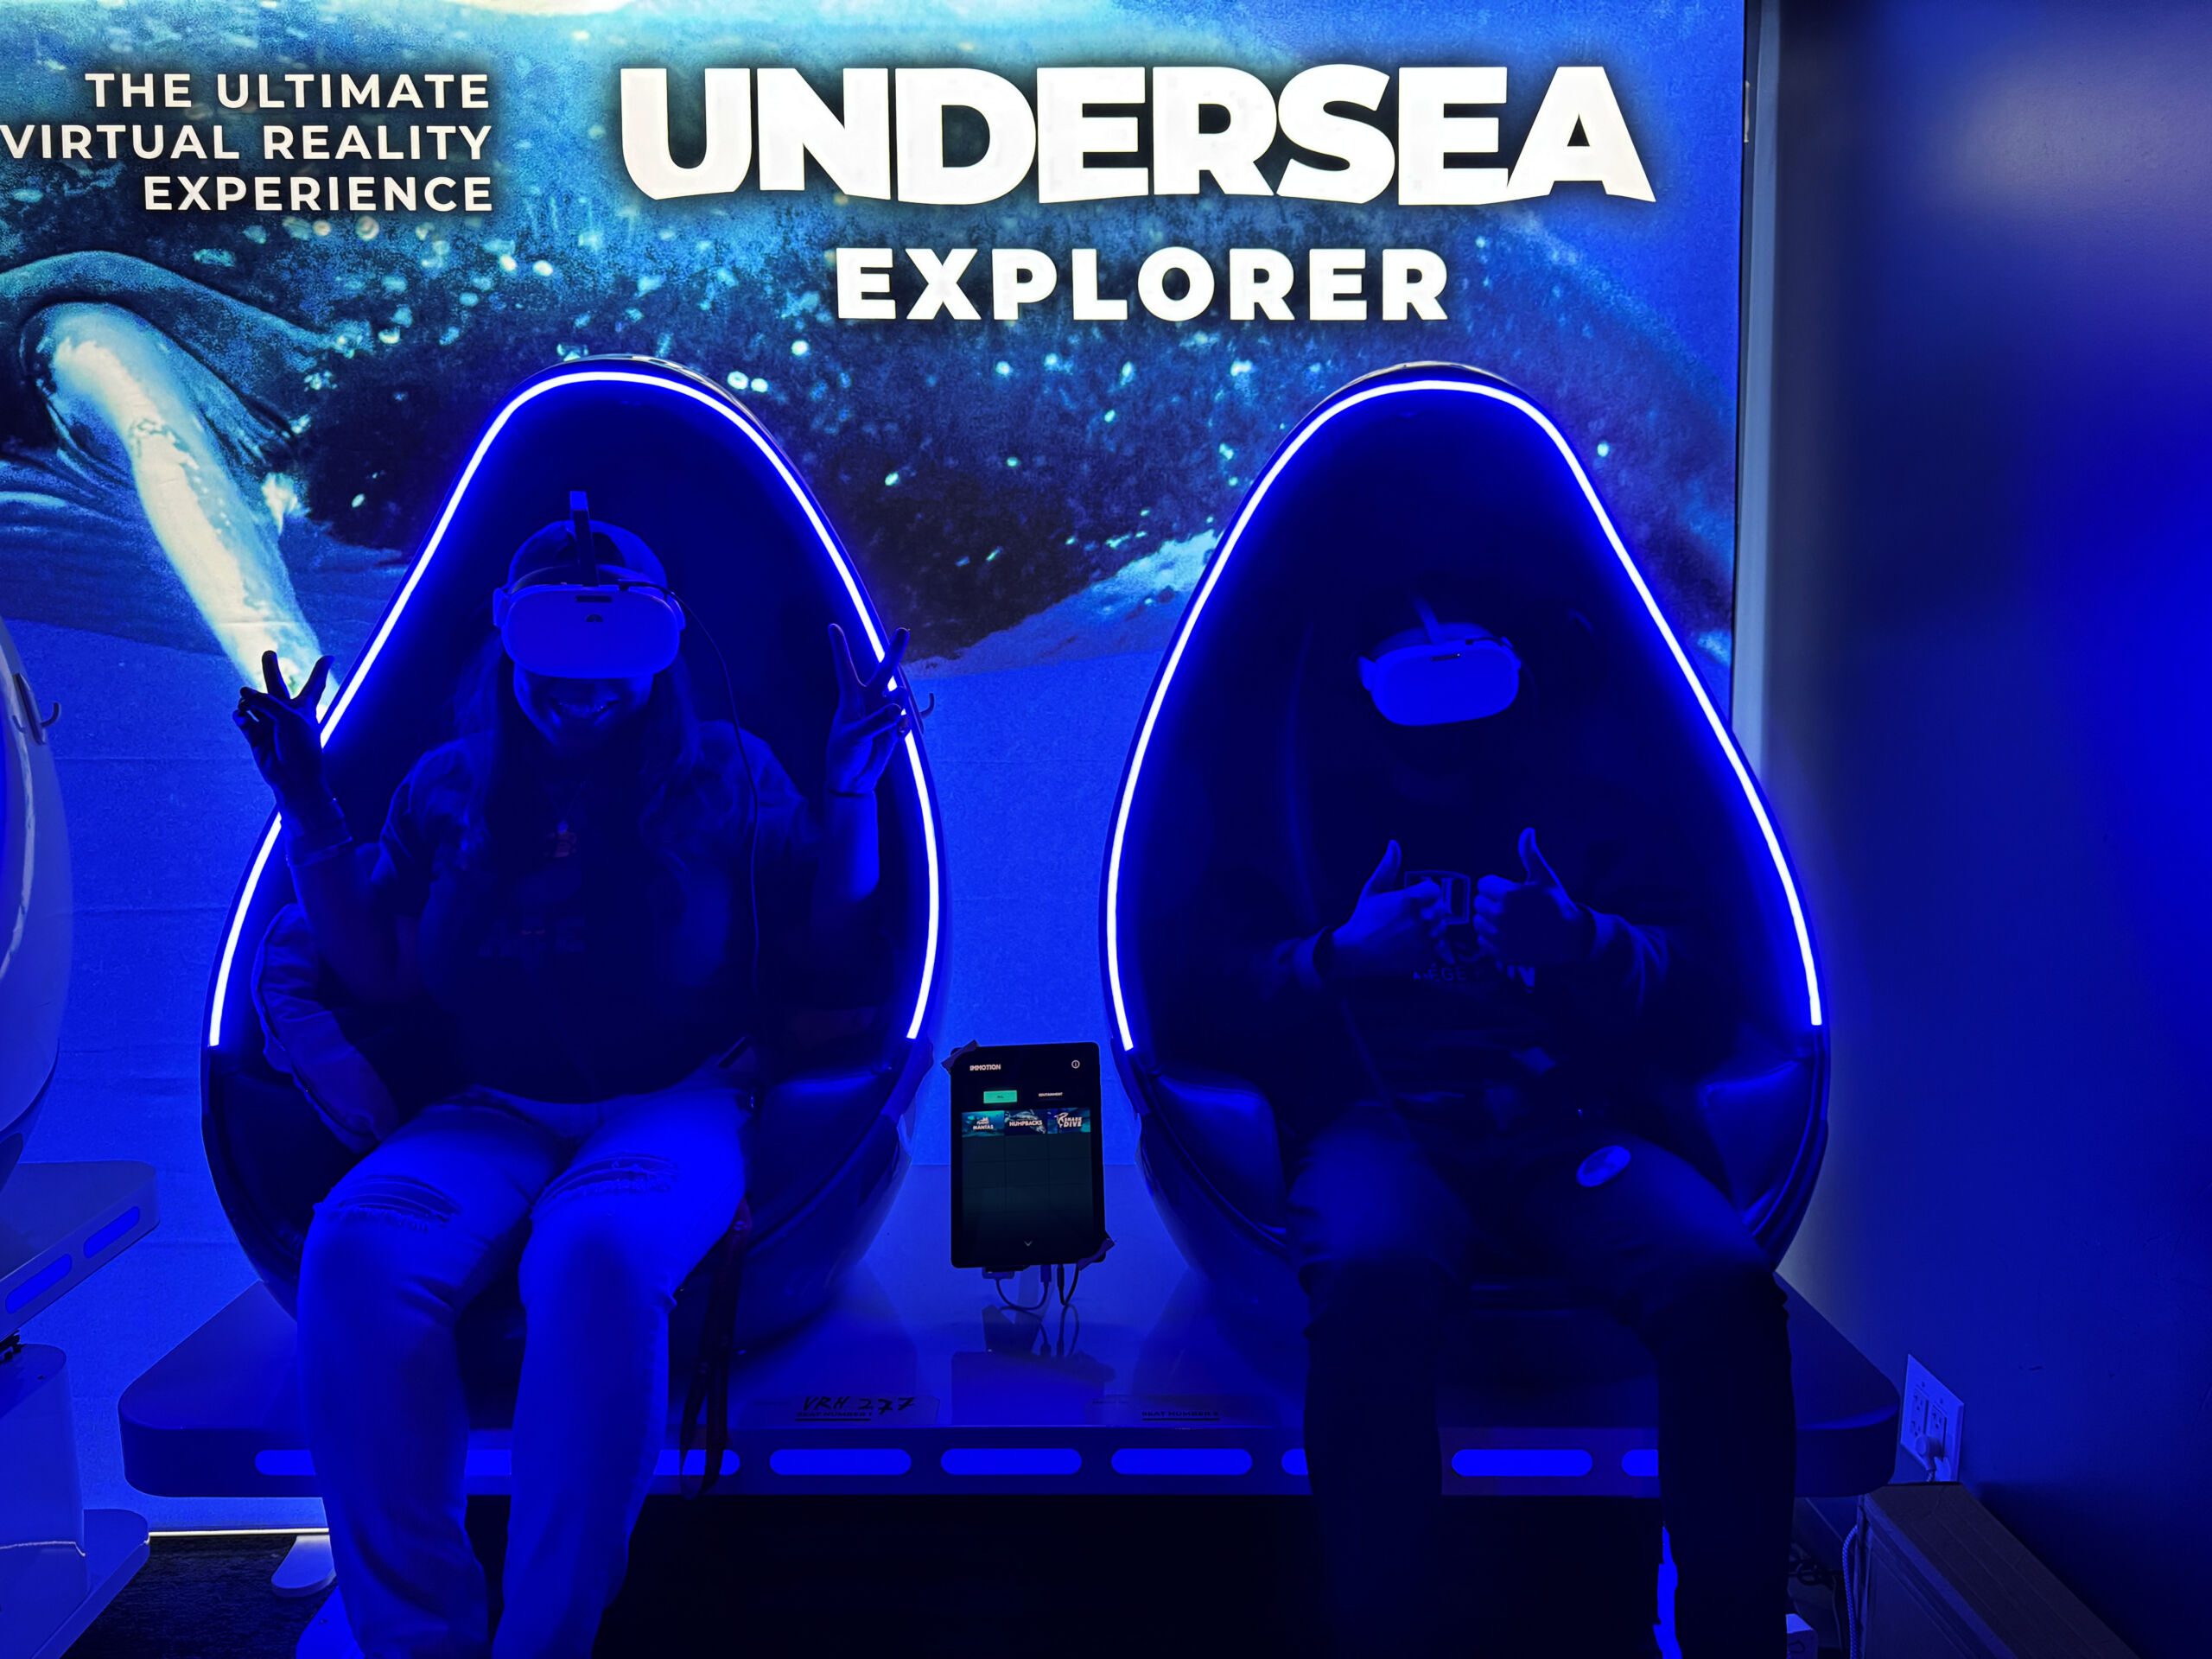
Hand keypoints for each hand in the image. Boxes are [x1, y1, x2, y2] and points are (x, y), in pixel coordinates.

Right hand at [233, 650, 334, 817]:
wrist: (293, 777)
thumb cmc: (300, 747)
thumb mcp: (288, 717)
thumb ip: (266, 701)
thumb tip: (243, 693)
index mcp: (305, 707)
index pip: (314, 684)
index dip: (320, 670)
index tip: (329, 657)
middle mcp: (286, 712)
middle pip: (277, 686)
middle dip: (271, 670)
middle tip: (269, 653)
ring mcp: (269, 723)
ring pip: (254, 701)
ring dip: (248, 698)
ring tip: (246, 701)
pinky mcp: (255, 735)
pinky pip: (243, 719)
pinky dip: (241, 716)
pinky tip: (241, 716)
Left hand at [824, 623, 912, 796]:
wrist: (855, 779)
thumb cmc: (844, 755)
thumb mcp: (855, 737)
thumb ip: (876, 722)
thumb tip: (897, 706)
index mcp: (850, 699)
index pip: (845, 668)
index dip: (840, 648)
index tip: (832, 626)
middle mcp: (868, 700)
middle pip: (883, 671)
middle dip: (895, 652)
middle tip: (904, 631)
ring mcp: (883, 712)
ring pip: (899, 696)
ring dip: (900, 703)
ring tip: (895, 716)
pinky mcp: (894, 727)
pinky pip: (904, 720)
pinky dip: (902, 727)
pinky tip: (896, 736)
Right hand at [1328, 840, 1451, 978]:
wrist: (1355, 953)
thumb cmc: (1362, 919)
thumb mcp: (1372, 889)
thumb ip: (1388, 866)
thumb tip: (1394, 844)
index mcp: (1410, 900)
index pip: (1435, 890)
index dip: (1425, 892)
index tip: (1415, 897)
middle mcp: (1421, 920)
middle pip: (1442, 908)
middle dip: (1430, 909)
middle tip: (1413, 914)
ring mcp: (1424, 940)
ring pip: (1442, 927)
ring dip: (1432, 927)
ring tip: (1413, 928)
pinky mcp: (1425, 957)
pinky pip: (1438, 946)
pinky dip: (1430, 945)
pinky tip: (1413, 943)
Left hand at [1474, 828, 1595, 968]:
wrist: (1569, 937)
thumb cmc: (1556, 904)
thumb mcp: (1544, 877)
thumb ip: (1529, 854)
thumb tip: (1527, 830)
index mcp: (1509, 895)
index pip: (1483, 884)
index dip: (1496, 885)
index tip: (1511, 890)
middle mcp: (1501, 916)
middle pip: (1478, 902)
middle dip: (1492, 901)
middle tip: (1511, 905)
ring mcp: (1500, 936)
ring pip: (1478, 922)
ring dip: (1489, 920)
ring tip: (1508, 919)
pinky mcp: (1500, 953)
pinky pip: (1482, 941)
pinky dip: (1491, 939)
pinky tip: (1507, 934)